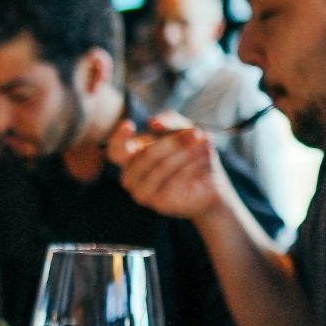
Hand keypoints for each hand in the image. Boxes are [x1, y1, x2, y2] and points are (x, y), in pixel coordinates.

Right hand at [110, 114, 235, 222]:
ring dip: (188, 153)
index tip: (130, 125)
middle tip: (196, 133)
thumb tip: (152, 123)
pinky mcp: (159, 203)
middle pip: (146, 155)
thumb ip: (170, 122)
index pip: (115, 150)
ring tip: (206, 144)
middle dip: (174, 142)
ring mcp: (142, 193)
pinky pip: (175, 180)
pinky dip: (193, 166)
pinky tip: (206, 160)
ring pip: (163, 166)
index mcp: (131, 159)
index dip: (119, 138)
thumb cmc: (192, 156)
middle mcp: (131, 177)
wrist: (210, 186)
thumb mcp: (184, 132)